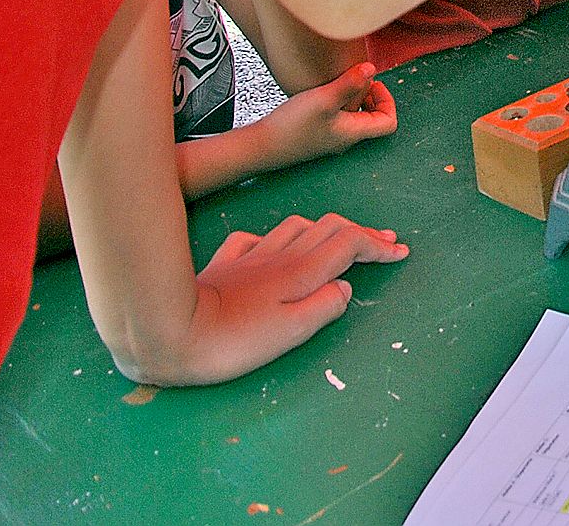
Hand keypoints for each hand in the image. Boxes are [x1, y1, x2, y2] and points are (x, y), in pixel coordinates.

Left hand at [139, 212, 408, 385]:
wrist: (170, 330)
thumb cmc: (234, 341)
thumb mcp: (291, 333)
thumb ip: (324, 308)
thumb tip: (344, 289)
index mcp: (302, 273)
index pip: (349, 244)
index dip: (377, 246)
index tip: (398, 253)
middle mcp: (281, 257)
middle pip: (329, 228)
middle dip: (359, 232)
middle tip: (381, 243)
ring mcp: (251, 257)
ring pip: (296, 226)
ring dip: (323, 230)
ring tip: (335, 241)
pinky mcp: (224, 264)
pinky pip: (254, 240)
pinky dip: (275, 240)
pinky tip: (272, 249)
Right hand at [244, 63, 397, 171]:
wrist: (260, 146)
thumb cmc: (292, 127)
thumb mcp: (323, 99)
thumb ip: (349, 83)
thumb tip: (372, 69)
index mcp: (353, 133)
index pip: (388, 123)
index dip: (387, 101)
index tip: (373, 84)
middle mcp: (345, 138)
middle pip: (374, 119)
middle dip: (371, 96)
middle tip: (358, 80)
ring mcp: (331, 137)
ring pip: (355, 116)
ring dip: (354, 97)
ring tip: (341, 83)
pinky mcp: (317, 134)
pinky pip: (339, 117)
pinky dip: (339, 102)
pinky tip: (323, 92)